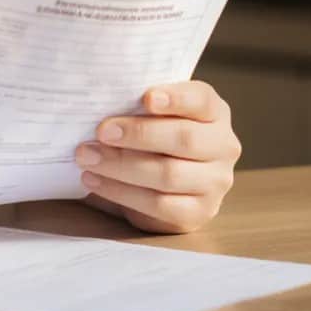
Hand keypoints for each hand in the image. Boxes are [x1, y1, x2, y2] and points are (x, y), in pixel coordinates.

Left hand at [74, 80, 240, 233]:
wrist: (158, 177)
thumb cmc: (149, 130)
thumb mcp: (149, 110)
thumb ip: (136, 102)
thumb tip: (97, 98)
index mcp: (213, 112)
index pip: (201, 100)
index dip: (176, 98)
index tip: (146, 98)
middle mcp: (223, 146)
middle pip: (184, 139)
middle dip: (138, 134)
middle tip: (101, 131)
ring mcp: (216, 182)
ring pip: (169, 175)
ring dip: (121, 166)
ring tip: (87, 157)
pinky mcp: (199, 213)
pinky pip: (159, 205)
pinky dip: (121, 193)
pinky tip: (94, 181)